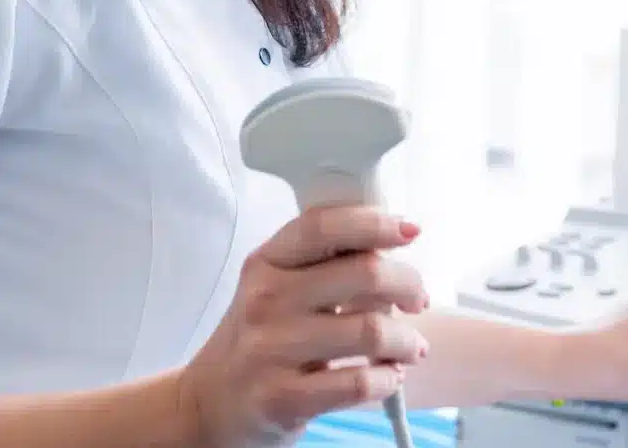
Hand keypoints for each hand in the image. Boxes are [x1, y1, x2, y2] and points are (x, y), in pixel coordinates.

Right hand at [177, 205, 429, 447]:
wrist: (208, 404)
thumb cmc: (260, 335)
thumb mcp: (277, 285)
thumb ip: (324, 261)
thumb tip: (394, 242)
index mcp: (267, 261)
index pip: (326, 225)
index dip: (375, 222)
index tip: (410, 230)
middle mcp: (265, 299)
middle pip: (364, 272)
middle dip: (408, 284)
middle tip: (419, 299)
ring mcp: (270, 350)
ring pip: (370, 330)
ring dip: (406, 339)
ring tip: (412, 347)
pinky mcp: (280, 399)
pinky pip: (357, 383)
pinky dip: (387, 378)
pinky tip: (389, 375)